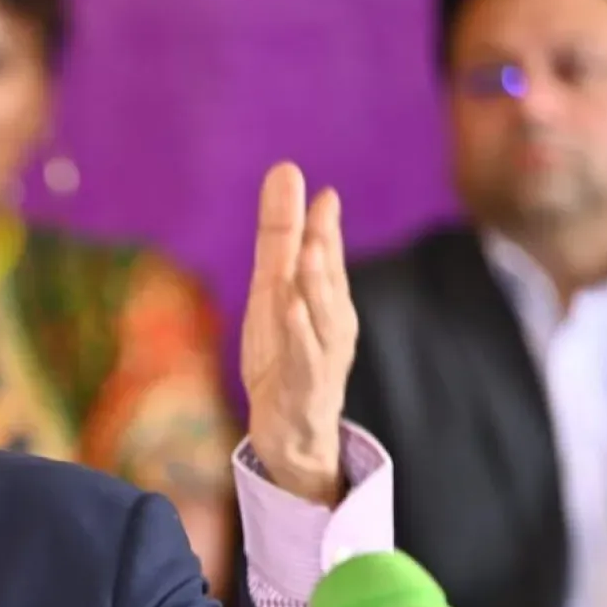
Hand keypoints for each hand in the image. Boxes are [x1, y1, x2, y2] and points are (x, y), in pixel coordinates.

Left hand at [240, 161, 356, 504]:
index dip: (325, 227)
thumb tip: (288, 175)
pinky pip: (305, 356)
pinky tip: (291, 309)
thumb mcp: (274, 292)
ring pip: (323, 317)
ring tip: (310, 251)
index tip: (323, 192)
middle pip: (328, 282)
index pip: (326, 259)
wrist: (290, 432)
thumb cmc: (285, 355)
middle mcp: (332, 325)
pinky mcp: (306, 385)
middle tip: (321, 208)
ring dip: (318, 284)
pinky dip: (300, 333)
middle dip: (325, 245)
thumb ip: (281, 239)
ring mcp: (321, 355)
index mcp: (325, 301)